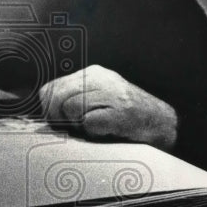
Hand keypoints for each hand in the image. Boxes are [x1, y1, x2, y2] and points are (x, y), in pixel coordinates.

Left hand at [39, 65, 178, 149]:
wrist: (162, 124)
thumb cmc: (126, 118)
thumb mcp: (96, 101)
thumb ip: (72, 100)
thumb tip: (45, 113)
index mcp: (92, 74)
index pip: (50, 88)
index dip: (48, 109)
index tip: (58, 122)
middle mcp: (100, 78)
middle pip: (57, 97)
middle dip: (59, 118)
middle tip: (74, 129)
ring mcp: (112, 92)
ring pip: (71, 108)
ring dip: (78, 125)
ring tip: (96, 128)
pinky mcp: (121, 110)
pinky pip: (89, 122)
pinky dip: (94, 132)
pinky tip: (108, 131)